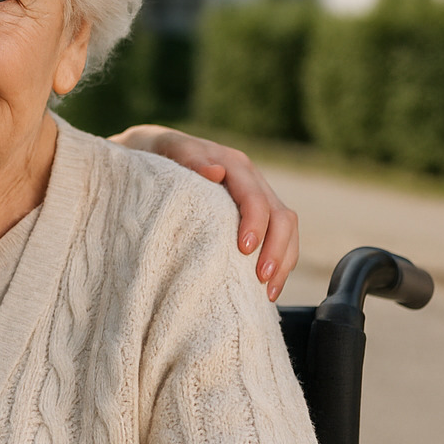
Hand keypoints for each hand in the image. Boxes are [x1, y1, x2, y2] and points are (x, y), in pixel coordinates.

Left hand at [109, 125, 298, 299]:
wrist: (156, 151)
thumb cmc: (159, 154)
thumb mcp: (169, 151)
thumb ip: (189, 159)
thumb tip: (215, 172)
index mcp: (234, 164)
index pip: (255, 197)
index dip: (254, 224)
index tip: (244, 249)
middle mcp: (251, 179)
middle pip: (281, 216)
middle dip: (276, 249)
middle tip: (261, 278)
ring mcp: (257, 196)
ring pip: (287, 229)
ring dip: (283, 260)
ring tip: (269, 292)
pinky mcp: (256, 214)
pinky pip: (280, 237)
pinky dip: (280, 262)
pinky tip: (269, 288)